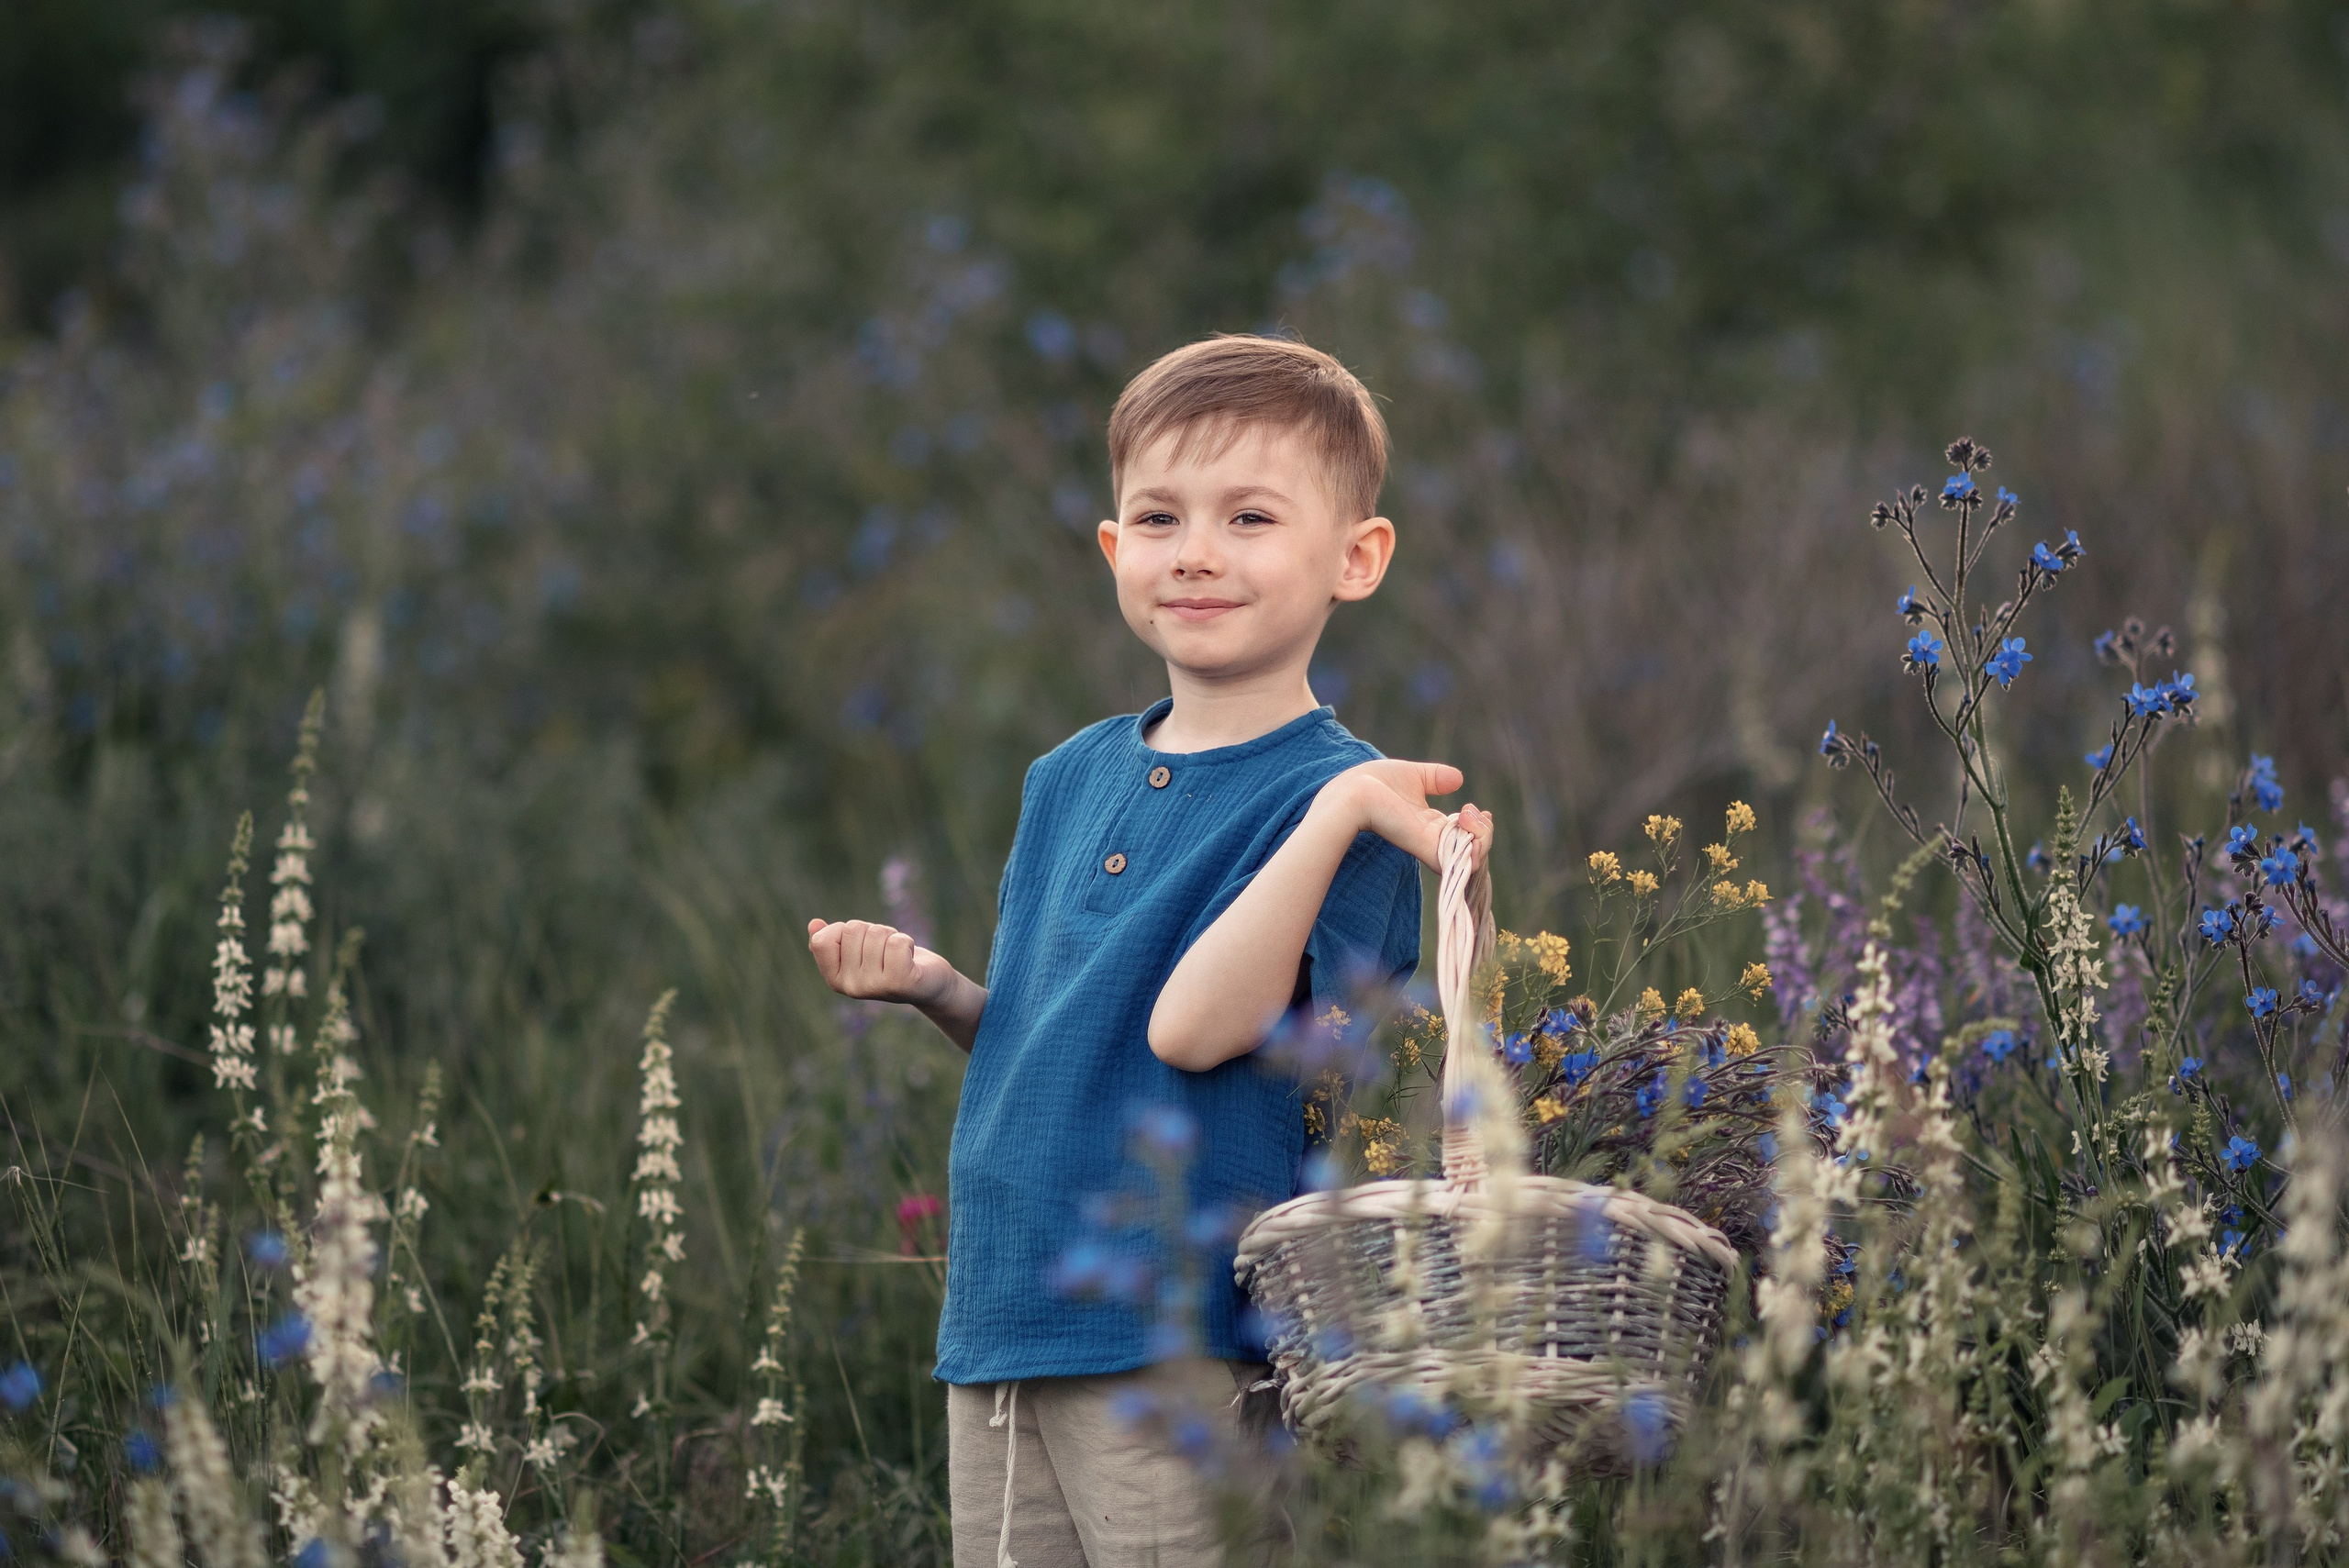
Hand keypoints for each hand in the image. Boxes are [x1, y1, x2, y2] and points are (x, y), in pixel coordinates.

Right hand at [807, 918, 956, 1005]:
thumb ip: (834, 940)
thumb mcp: (859, 950)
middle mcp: (851, 987)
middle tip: (885, 951)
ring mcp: (875, 987)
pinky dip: (907, 942)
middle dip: (873, 931)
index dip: (843, 931)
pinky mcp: (900, 982)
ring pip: (877, 932)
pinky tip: (910, 959)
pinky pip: (897, 942)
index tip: (860, 943)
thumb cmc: (892, 961)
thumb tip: (814, 924)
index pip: (822, 940)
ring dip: (892, 936)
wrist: (930, 985)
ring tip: (898, 955)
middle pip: (853, 929)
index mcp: (835, 980)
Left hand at [1316, 759, 1493, 872]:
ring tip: (1469, 814)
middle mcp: (1434, 839)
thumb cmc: (1375, 781)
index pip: (1464, 836)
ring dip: (1484, 837)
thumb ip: (1437, 778)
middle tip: (1475, 812)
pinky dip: (1475, 846)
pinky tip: (1468, 823)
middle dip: (1485, 832)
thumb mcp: (1415, 775)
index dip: (1479, 825)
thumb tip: (1459, 778)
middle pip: (1474, 850)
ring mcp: (1432, 846)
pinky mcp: (1428, 848)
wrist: (1355, 790)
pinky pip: (1463, 862)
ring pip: (1475, 858)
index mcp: (1430, 825)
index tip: (1480, 810)